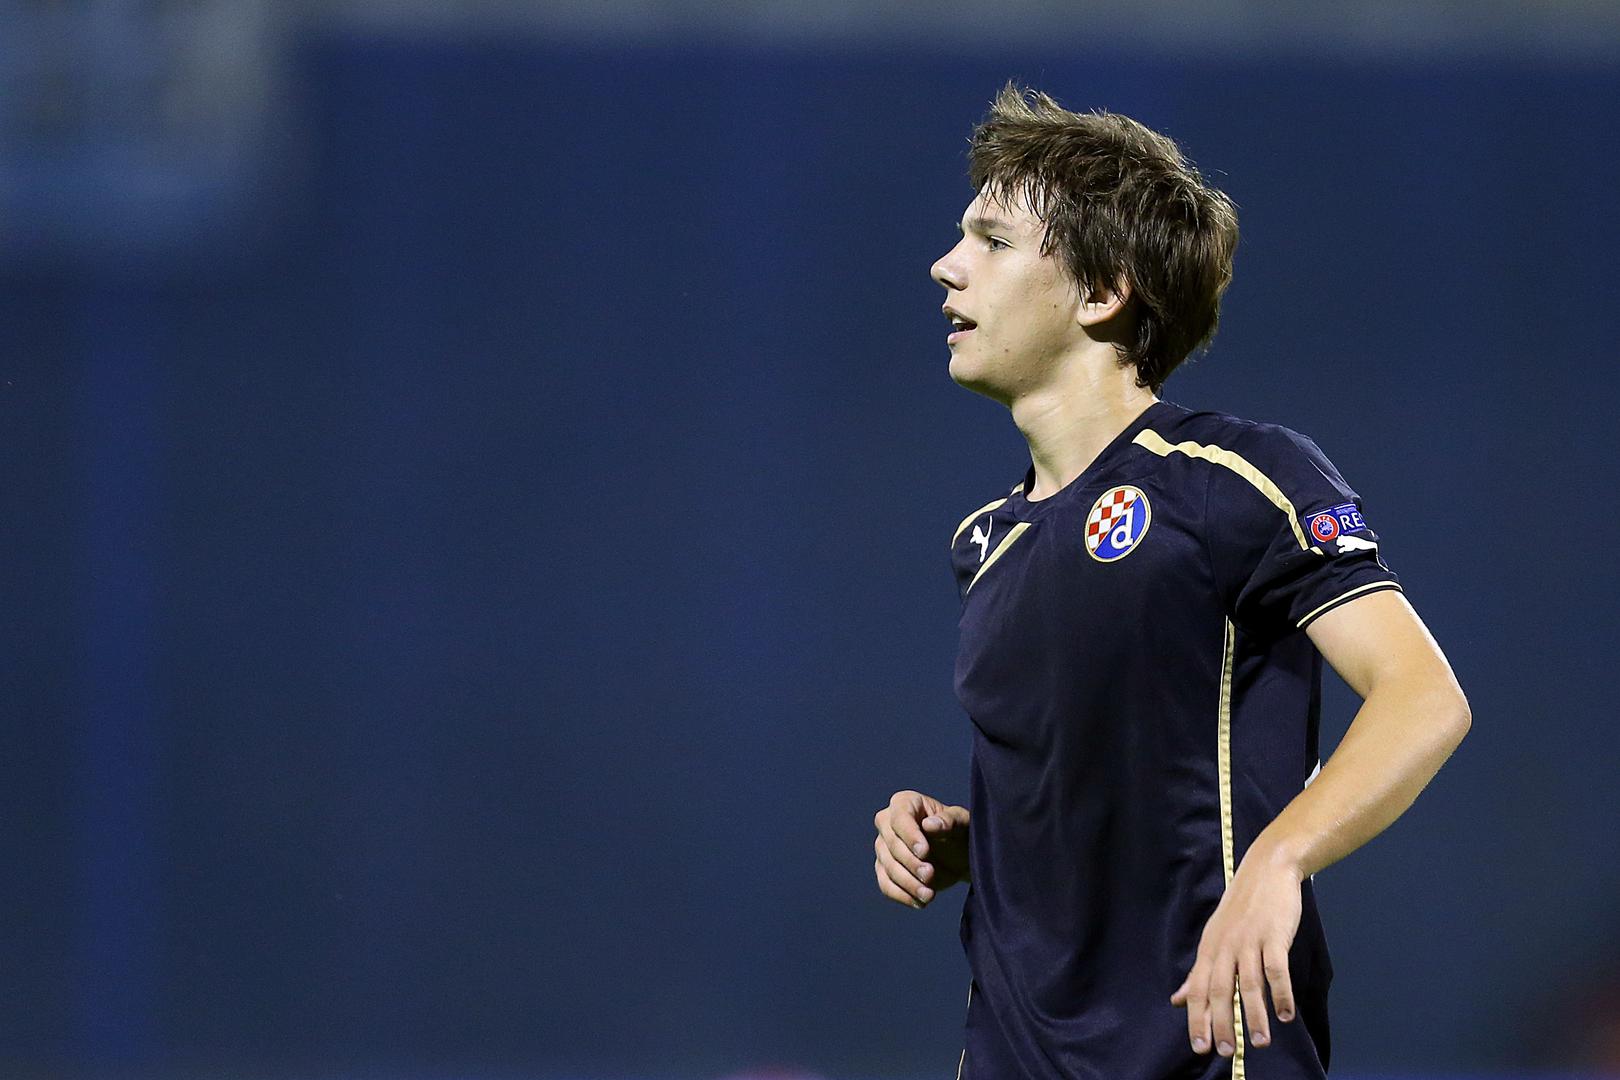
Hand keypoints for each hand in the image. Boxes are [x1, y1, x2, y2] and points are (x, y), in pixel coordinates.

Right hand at [872, 790, 969, 908]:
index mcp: (905, 803)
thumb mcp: (962, 822)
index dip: (910, 836)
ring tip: (929, 895)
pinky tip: (921, 902)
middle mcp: (888, 822)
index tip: (924, 852)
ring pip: (888, 867)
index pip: (900, 818)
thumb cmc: (960, 830)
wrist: (960, 855)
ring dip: (908, 883)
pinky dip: (902, 896)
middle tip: (929, 875)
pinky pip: (886, 885)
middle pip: (891, 845)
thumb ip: (948, 820)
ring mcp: (883, 847)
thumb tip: (929, 825)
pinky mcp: (885, 870)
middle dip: (910, 863)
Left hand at [1169, 849, 1302, 1055]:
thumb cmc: (1242, 908)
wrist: (1267, 869)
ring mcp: (1249, 940)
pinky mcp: (1273, 935)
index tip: (1200, 1047)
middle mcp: (1226, 946)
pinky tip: (1285, 1014)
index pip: (1199, 989)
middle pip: (1221, 989)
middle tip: (1224, 1050)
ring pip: (1249, 984)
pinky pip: (1276, 970)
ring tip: (1259, 1042)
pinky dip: (1281, 993)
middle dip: (1221, 1022)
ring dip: (1254, 1015)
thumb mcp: (1215, 937)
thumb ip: (1199, 972)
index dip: (1198, 1018)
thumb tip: (1178, 1000)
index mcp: (1210, 949)